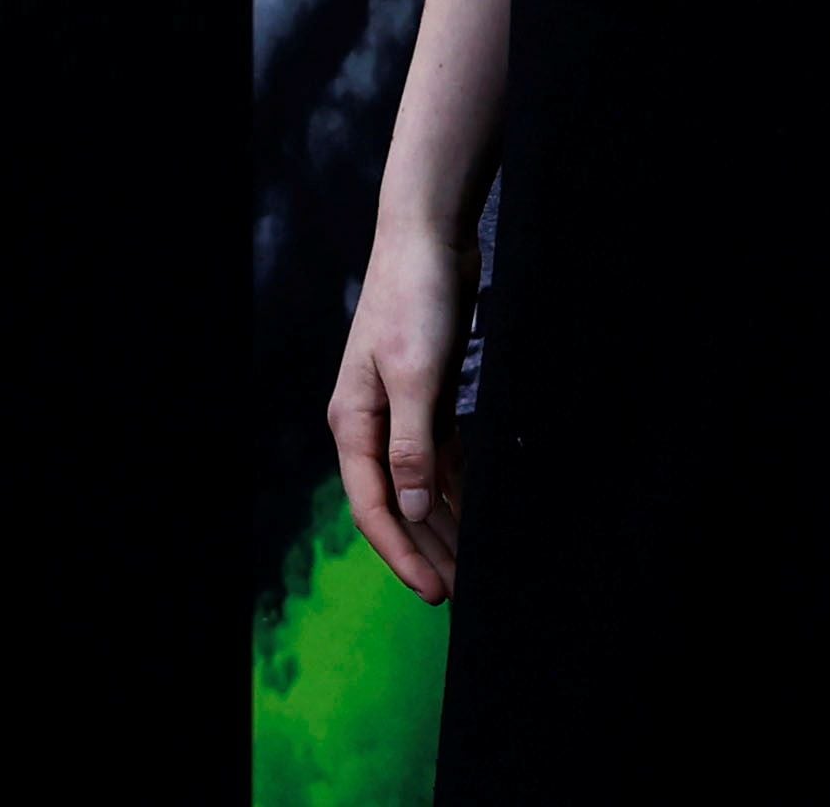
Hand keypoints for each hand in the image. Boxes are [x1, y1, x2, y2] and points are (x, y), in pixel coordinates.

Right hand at [328, 215, 474, 599]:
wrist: (428, 238)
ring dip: (443, 523)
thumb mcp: (415, 376)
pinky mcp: (428, 396)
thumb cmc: (414, 299)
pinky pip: (440, 457)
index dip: (402, 553)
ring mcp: (400, 410)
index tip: (434, 591)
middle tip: (460, 591)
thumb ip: (411, 446)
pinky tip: (475, 511)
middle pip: (396, 503)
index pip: (374, 507)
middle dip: (426, 548)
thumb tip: (409, 508)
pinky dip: (456, 486)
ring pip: (420, 485)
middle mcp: (372, 423)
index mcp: (354, 423)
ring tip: (470, 563)